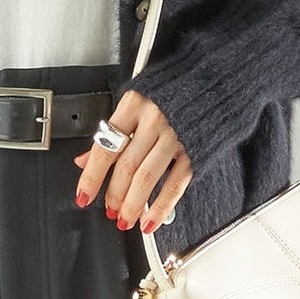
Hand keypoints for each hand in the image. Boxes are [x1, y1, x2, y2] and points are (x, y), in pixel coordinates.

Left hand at [73, 90, 192, 231]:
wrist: (216, 79)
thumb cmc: (172, 89)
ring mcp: (175, 135)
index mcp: (133, 105)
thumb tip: (85, 160)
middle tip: (109, 210)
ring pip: (147, 177)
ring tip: (126, 219)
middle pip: (126, 165)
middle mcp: (153, 120)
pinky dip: (162, 206)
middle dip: (114, 195)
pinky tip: (152, 220)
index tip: (83, 196)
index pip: (105, 147)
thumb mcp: (137, 101)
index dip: (92, 177)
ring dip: (134, 204)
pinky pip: (175, 183)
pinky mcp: (195, 150)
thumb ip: (112, 130)